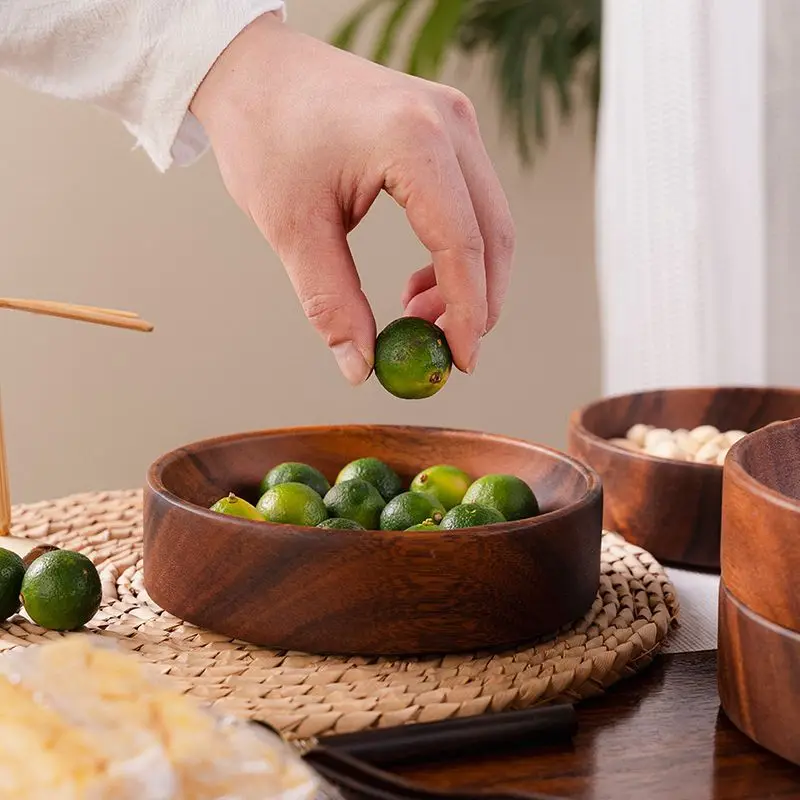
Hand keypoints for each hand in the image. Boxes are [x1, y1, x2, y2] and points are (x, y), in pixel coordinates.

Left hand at [190, 12, 514, 384]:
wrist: (254, 68)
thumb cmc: (265, 134)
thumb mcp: (292, 227)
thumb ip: (331, 301)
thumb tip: (360, 366)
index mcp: (412, 140)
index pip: (462, 244)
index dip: (468, 314)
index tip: (460, 362)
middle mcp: (448, 122)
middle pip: (492, 234)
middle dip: (476, 303)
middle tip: (443, 350)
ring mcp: (454, 120)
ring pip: (489, 221)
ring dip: (467, 280)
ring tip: (416, 314)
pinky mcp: (446, 127)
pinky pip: (471, 202)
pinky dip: (456, 250)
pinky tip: (419, 281)